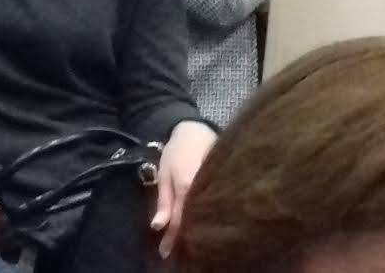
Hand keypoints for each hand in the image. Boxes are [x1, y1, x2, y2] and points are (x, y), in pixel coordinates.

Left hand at [152, 120, 215, 257]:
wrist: (196, 130)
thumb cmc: (176, 152)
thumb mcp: (163, 175)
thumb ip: (164, 201)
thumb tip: (158, 227)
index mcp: (186, 187)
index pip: (181, 220)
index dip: (174, 238)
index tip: (166, 253)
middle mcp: (205, 190)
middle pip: (197, 221)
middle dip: (188, 239)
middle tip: (180, 254)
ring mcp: (218, 188)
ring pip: (209, 216)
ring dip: (201, 230)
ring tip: (194, 246)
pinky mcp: (226, 185)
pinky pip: (218, 206)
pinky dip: (212, 218)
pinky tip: (208, 227)